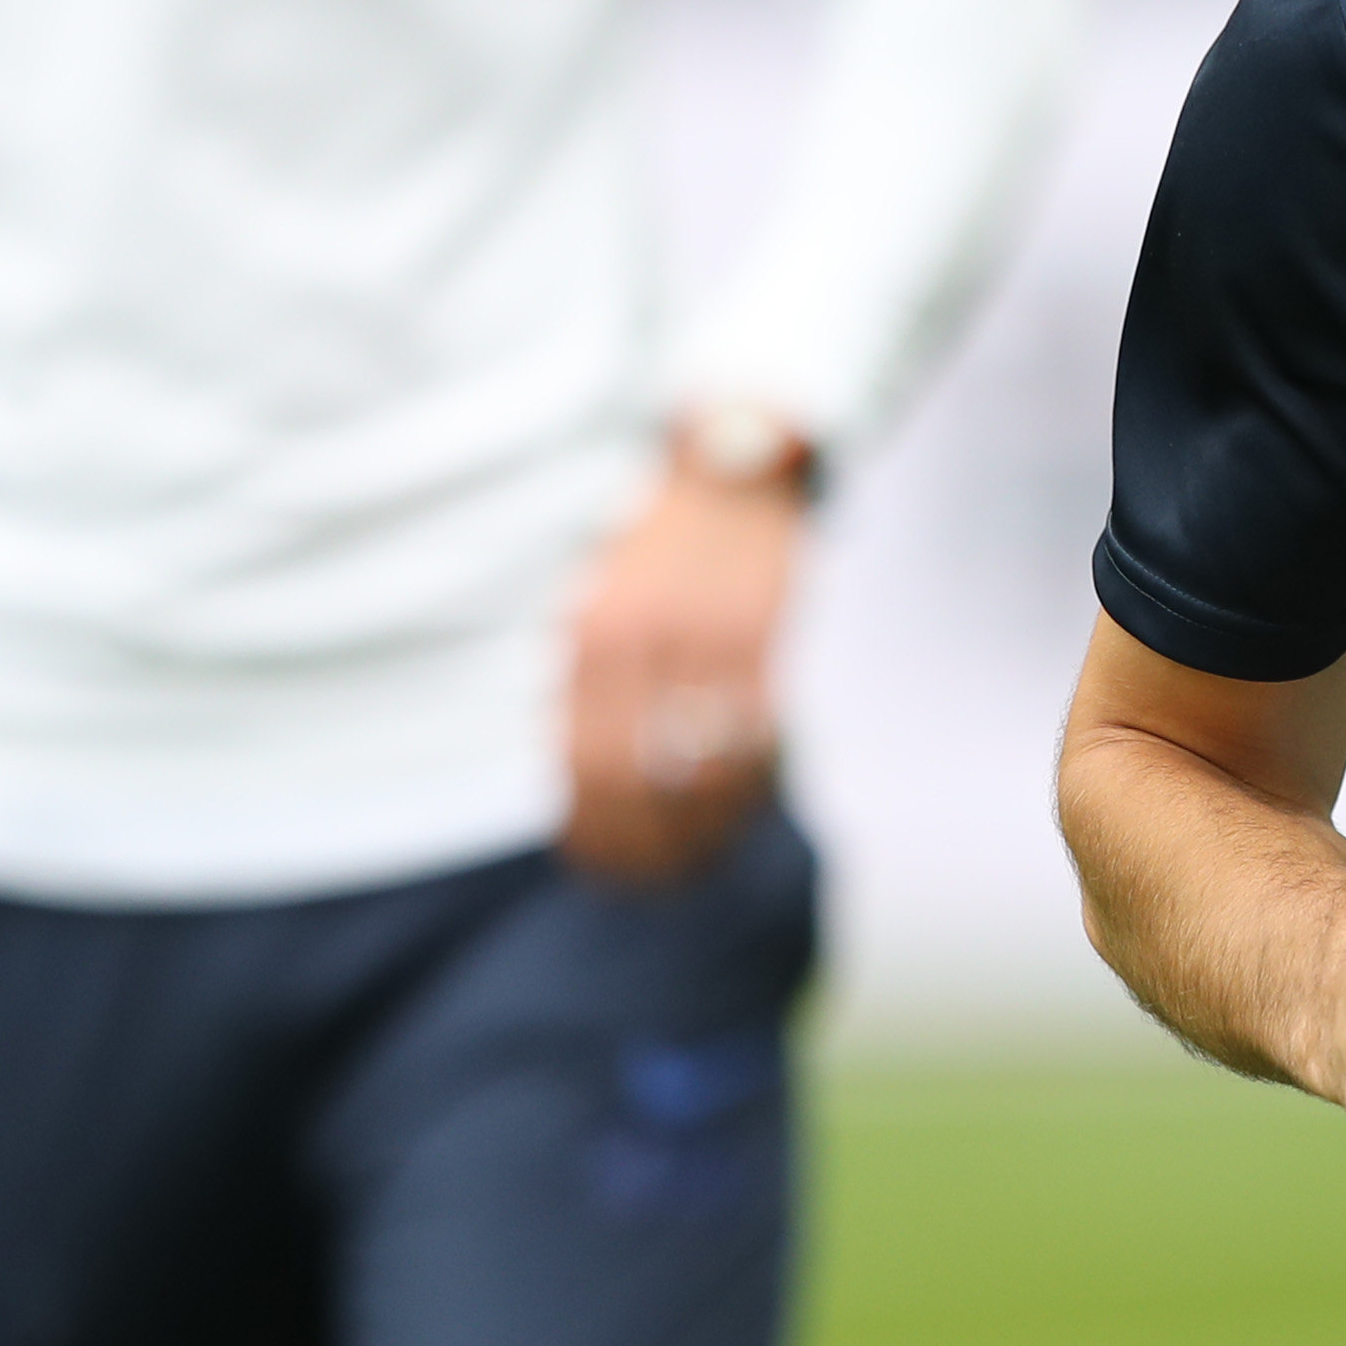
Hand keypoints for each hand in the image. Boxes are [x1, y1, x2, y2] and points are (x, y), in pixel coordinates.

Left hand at [560, 438, 802, 881]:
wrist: (733, 466)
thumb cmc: (658, 542)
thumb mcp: (599, 601)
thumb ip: (589, 680)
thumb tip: (579, 775)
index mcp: (591, 633)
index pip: (586, 762)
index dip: (594, 827)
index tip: (597, 862)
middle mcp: (644, 638)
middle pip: (640, 775)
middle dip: (644, 841)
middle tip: (649, 879)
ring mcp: (709, 639)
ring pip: (704, 765)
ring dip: (704, 825)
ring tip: (700, 859)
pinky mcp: (766, 638)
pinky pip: (758, 734)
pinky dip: (752, 782)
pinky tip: (747, 807)